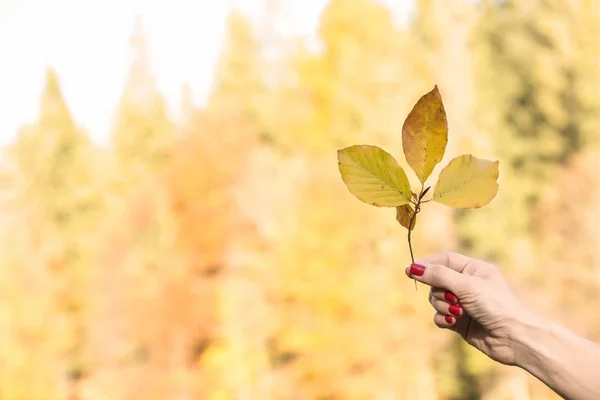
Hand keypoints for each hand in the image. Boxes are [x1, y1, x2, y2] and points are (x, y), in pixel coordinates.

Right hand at [405, 252, 531, 364]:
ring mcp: (463, 304)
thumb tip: (413, 268)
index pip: (444, 260)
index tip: (410, 271)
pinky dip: (443, 319)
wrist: (514, 338)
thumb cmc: (496, 305)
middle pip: (437, 281)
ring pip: (436, 300)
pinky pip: (439, 316)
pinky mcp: (460, 322)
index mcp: (474, 269)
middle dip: (439, 291)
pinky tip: (454, 322)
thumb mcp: (466, 285)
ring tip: (458, 313)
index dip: (427, 264)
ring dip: (442, 306)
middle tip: (452, 299)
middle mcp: (467, 285)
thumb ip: (438, 276)